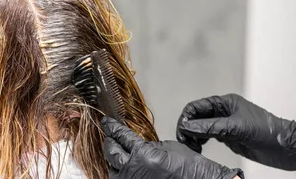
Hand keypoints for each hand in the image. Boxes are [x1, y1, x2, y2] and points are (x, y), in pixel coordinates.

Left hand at [102, 117, 242, 178]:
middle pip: (111, 153)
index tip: (106, 122)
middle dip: (109, 142)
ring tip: (115, 151)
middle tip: (108, 135)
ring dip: (112, 160)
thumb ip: (147, 145)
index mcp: (142, 155)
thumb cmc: (189, 167)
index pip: (121, 137)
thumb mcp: (166, 147)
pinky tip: (122, 166)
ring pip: (112, 169)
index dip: (113, 128)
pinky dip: (119, 172)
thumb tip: (133, 143)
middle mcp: (134, 171)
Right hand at [176, 93, 295, 170]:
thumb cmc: (268, 133)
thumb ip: (210, 127)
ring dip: (193, 135)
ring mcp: (226, 125)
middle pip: (197, 117)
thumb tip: (187, 126)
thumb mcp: (236, 128)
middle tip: (184, 140)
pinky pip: (208, 136)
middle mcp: (224, 112)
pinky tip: (199, 147)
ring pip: (201, 127)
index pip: (197, 106)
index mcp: (226, 102)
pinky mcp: (229, 137)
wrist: (287, 148)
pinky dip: (200, 141)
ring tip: (191, 145)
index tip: (182, 130)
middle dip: (188, 127)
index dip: (187, 117)